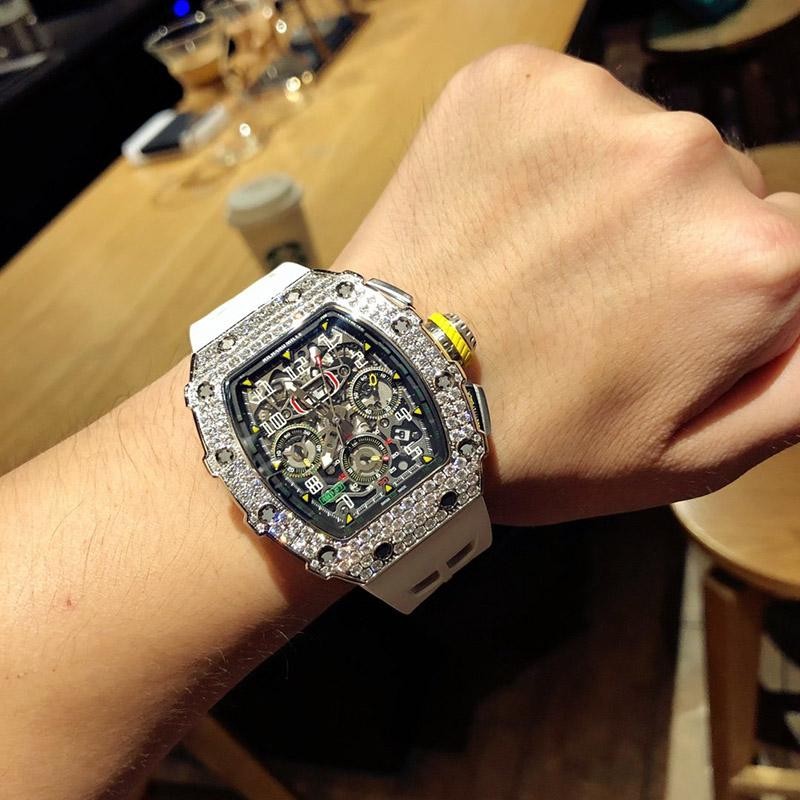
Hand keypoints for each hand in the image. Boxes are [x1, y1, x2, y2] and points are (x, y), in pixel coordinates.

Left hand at [338, 45, 799, 523]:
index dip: (722, 294)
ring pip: (641, 146)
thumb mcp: (689, 457)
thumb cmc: (534, 441)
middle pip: (716, 187)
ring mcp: (592, 110)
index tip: (656, 323)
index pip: (790, 245)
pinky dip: (543, 156)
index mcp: (753, 261)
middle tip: (584, 303)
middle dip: (669, 240)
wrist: (386, 395)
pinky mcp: (512, 83)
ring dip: (604, 195)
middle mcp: (686, 161)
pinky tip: (501, 221)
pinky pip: (567, 110)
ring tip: (533, 266)